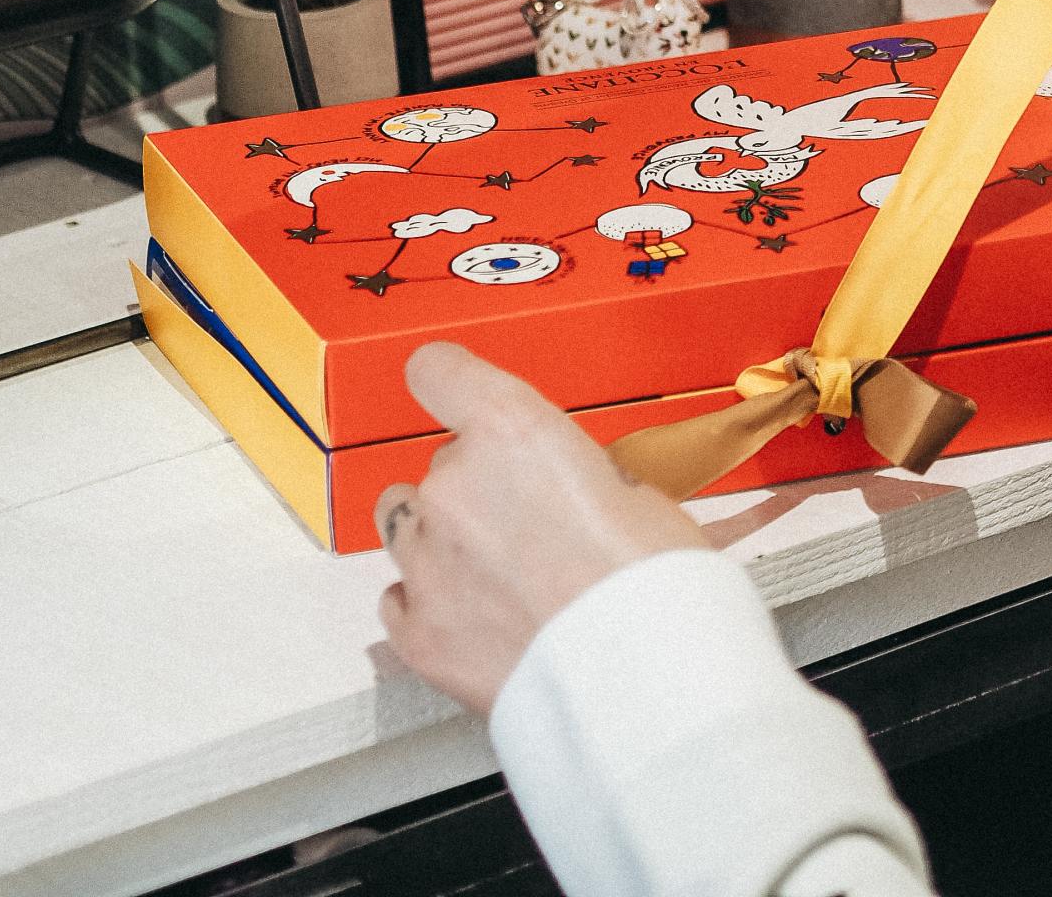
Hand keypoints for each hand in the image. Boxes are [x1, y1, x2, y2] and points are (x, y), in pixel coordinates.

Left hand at [376, 342, 708, 716]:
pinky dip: (430, 604)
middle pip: (439, 463)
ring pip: (406, 526)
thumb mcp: (629, 487)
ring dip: (443, 541)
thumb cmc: (652, 581)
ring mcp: (425, 562)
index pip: (436, 371)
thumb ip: (564, 471)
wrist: (639, 682)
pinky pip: (399, 599)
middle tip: (530, 525)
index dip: (450, 383)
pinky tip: (478, 617)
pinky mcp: (417, 634)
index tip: (459, 395)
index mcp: (510, 430)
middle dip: (476, 487)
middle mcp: (453, 486)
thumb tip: (553, 489)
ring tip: (500, 576)